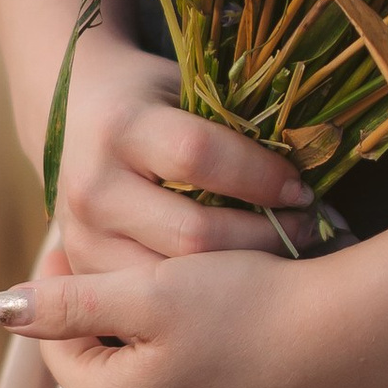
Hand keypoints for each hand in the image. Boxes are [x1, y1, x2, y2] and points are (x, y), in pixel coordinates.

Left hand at [0, 241, 343, 387]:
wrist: (353, 339)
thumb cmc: (249, 305)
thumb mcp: (149, 292)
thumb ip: (66, 302)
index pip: (60, 342)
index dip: (62, 281)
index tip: (80, 232)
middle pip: (105, 367)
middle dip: (109, 315)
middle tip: (133, 256)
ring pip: (151, 387)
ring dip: (154, 342)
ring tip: (181, 287)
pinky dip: (199, 367)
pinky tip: (229, 326)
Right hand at [36, 32, 310, 269]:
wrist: (74, 114)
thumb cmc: (151, 101)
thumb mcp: (187, 91)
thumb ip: (233, 127)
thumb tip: (312, 167)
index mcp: (122, 127)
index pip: (200, 156)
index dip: (261, 175)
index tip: (301, 186)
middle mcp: (94, 185)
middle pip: (193, 233)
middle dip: (262, 235)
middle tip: (305, 227)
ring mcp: (83, 236)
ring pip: (176, 278)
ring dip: (239, 272)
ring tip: (279, 253)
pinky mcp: (84, 270)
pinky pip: (153, 297)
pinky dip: (201, 293)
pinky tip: (236, 279)